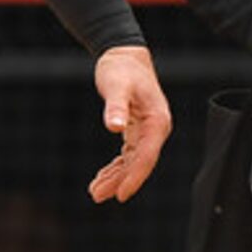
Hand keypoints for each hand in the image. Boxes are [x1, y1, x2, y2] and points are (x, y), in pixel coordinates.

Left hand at [87, 44, 169, 202]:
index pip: (146, 156)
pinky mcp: (136, 129)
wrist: (124, 56)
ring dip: (115, 177)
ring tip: (95, 192)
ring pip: (132, 161)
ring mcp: (147, 131)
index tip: (121, 195)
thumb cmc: (121, 69)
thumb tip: (114, 126)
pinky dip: (115, 166)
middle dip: (119, 181)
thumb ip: (116, 106)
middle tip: (96, 195)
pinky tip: (101, 177)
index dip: (134, 177)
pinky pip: (128, 154)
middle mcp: (156, 129)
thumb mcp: (116, 86)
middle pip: (139, 163)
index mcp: (156, 122)